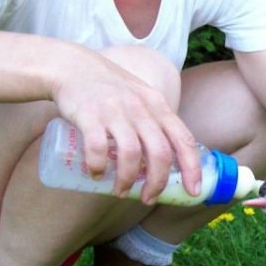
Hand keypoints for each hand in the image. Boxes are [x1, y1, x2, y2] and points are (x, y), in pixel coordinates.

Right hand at [50, 46, 200, 203]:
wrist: (72, 66)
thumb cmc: (109, 88)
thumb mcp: (142, 97)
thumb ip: (156, 121)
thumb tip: (168, 159)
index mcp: (157, 105)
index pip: (184, 139)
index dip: (192, 168)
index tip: (194, 191)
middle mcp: (140, 108)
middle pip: (160, 152)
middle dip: (157, 183)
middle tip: (148, 198)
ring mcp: (115, 111)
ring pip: (131, 154)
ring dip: (128, 180)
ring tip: (121, 192)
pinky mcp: (89, 114)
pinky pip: (97, 147)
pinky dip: (98, 166)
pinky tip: (96, 174)